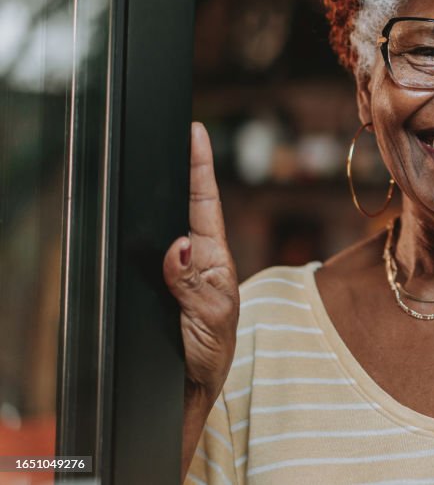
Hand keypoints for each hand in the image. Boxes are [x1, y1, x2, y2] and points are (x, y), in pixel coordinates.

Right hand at [163, 122, 239, 400]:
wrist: (192, 389)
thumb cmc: (210, 351)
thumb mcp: (211, 319)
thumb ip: (192, 285)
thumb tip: (178, 246)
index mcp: (214, 259)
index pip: (206, 205)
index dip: (201, 167)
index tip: (196, 131)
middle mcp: (196, 259)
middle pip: (185, 204)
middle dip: (182, 168)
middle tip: (177, 131)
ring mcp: (176, 270)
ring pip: (162, 225)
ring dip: (161, 197)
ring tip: (156, 161)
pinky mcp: (157, 286)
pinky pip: (143, 252)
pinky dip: (138, 233)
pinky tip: (132, 217)